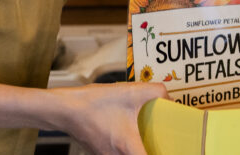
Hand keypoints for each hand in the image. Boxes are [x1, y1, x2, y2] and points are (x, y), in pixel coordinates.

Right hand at [51, 81, 167, 154]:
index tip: (173, 151)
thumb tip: (170, 99)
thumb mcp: (131, 92)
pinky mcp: (100, 154)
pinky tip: (130, 136)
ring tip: (148, 140)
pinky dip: (127, 149)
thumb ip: (157, 92)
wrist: (66, 109)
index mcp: (127, 146)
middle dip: (151, 151)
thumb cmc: (96, 103)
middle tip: (163, 144)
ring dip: (139, 150)